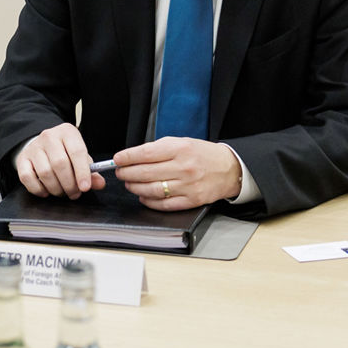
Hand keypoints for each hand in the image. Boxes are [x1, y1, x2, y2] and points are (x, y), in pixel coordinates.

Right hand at [15, 123, 105, 198]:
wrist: (41, 145)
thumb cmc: (64, 152)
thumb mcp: (80, 157)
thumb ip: (91, 171)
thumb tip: (99, 183)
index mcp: (67, 132)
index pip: (77, 151)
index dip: (82, 172)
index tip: (85, 187)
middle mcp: (49, 136)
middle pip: (60, 164)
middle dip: (69, 184)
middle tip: (74, 193)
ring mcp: (33, 147)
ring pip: (45, 173)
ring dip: (56, 188)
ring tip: (62, 192)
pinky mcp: (22, 159)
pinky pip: (27, 177)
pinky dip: (38, 189)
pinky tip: (46, 191)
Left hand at [112, 137, 241, 209]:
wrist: (229, 169)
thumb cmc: (202, 154)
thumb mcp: (181, 142)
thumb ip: (158, 149)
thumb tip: (132, 156)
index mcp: (180, 149)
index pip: (145, 153)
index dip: (127, 157)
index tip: (117, 159)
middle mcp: (184, 167)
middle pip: (145, 173)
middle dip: (127, 173)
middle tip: (120, 173)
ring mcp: (188, 186)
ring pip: (152, 190)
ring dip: (135, 188)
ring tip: (129, 184)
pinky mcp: (192, 200)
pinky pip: (164, 204)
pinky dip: (149, 201)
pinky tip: (143, 196)